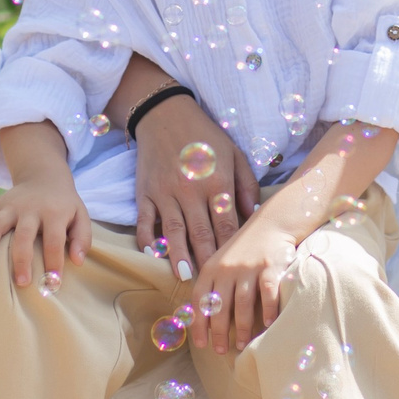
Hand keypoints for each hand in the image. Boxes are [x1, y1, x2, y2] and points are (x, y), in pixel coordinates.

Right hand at [0, 176, 90, 288]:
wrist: (44, 176)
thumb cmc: (63, 204)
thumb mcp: (80, 215)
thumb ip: (82, 238)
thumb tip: (78, 261)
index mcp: (53, 212)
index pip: (54, 239)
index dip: (54, 260)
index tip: (54, 281)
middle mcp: (29, 209)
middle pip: (23, 235)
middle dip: (22, 259)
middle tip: (22, 282)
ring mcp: (9, 207)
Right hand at [131, 95, 260, 274]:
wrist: (165, 114)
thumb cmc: (206, 137)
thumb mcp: (234, 154)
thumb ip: (246, 186)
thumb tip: (254, 216)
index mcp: (217, 181)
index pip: (226, 223)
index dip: (230, 248)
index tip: (236, 267)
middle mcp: (191, 189)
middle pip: (201, 233)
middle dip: (207, 260)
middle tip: (214, 284)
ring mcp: (165, 192)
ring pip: (173, 231)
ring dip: (179, 257)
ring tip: (184, 277)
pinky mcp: (144, 192)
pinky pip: (145, 221)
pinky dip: (148, 240)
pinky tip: (154, 255)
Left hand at [189, 216, 297, 351]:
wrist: (271, 223)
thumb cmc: (245, 248)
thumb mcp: (222, 261)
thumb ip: (214, 284)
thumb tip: (203, 318)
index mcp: (211, 268)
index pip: (199, 300)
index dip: (198, 323)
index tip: (200, 343)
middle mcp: (227, 268)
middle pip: (219, 306)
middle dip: (218, 332)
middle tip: (221, 351)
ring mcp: (248, 268)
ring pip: (242, 304)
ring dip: (241, 327)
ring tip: (241, 344)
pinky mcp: (270, 266)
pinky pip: (268, 293)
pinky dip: (268, 310)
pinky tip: (267, 325)